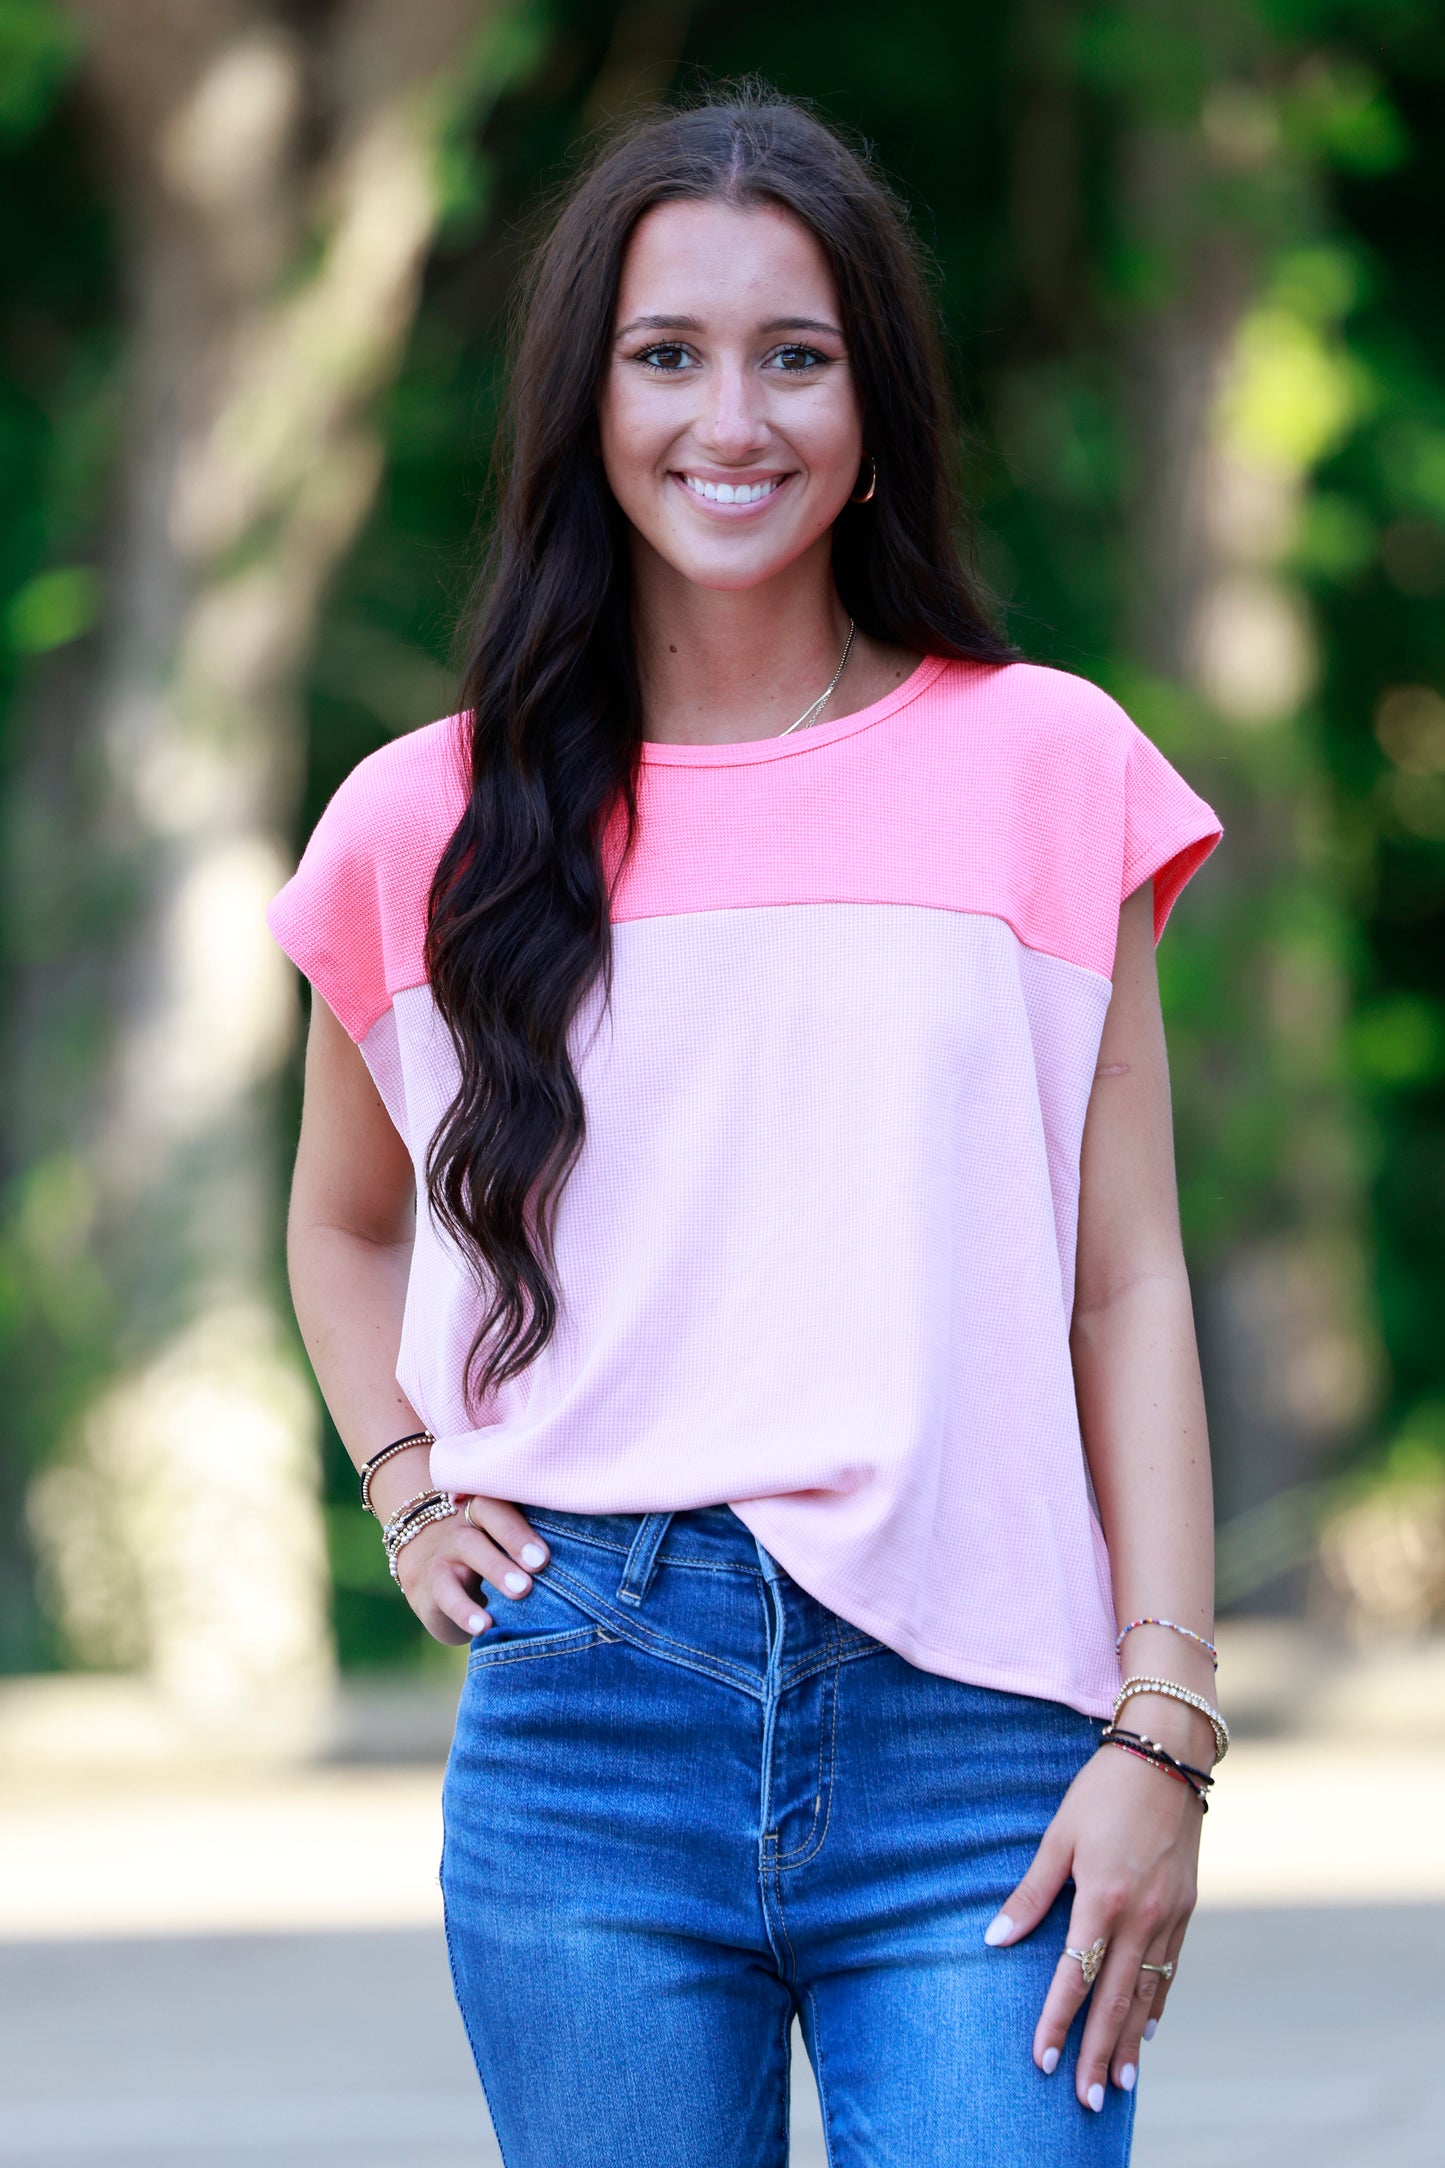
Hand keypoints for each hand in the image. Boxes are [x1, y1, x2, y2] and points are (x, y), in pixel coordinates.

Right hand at [393, 1494, 549, 1644]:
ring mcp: (448, 1551)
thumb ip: (543, 1550)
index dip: (529, 1515)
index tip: (549, 1549)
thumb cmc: (496, 1564)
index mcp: (495, 1510)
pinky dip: (465, 1610)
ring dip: (496, 1568)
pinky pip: (445, 1592)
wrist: (434, 1582)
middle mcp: (469, 1522)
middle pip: (488, 1515)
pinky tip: (484, 1626)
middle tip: (541, 1564)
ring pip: (468, 1548)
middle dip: (515, 1537)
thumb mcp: (515, 1552)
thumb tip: (603, 1563)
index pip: (509, 1496)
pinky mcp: (432, 1584)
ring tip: (521, 1591)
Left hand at [984, 1743, 1200, 2109]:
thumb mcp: (1058, 1836)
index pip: (1075, 1979)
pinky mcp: (1187, 1907)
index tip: (1042, 2062)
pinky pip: (1170, 1969)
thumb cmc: (1103, 1790)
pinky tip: (1148, 2028)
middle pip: (1116, 2001)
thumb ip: (1030, 1894)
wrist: (1169, 1755)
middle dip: (1100, 2054)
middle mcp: (1141, 1917)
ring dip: (1131, 2042)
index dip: (1056, 2023)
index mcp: (1103, 1900)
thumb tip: (995, 1940)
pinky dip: (1157, 2003)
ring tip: (1120, 2083)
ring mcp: (1170, 1916)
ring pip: (1147, 1994)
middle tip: (1089, 2101)